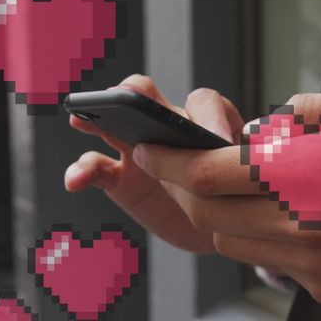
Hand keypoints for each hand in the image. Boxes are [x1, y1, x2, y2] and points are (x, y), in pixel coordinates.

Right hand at [66, 74, 245, 253]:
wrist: (218, 226)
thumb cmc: (233, 193)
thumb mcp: (245, 179)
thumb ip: (241, 166)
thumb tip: (235, 157)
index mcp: (203, 122)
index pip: (202, 102)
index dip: (208, 119)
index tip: (217, 141)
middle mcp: (165, 127)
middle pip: (143, 97)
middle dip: (132, 95)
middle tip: (126, 100)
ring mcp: (137, 150)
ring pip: (111, 126)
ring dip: (95, 120)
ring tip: (81, 121)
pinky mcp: (118, 179)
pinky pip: (95, 168)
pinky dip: (81, 171)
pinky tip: (75, 180)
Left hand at [133, 83, 320, 303]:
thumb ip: (313, 112)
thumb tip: (269, 120)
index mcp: (306, 174)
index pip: (205, 175)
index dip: (166, 161)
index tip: (148, 147)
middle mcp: (299, 225)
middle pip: (205, 215)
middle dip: (180, 190)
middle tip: (176, 167)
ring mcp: (310, 264)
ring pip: (232, 243)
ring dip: (218, 217)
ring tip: (231, 190)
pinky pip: (273, 262)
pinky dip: (264, 238)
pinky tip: (289, 218)